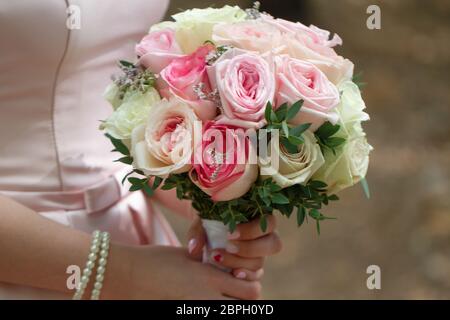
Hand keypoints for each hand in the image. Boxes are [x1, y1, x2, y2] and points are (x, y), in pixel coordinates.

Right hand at [104, 245, 260, 299]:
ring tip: (219, 294)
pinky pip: (209, 313)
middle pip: (247, 305)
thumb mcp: (188, 256)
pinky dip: (213, 307)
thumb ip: (210, 264)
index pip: (251, 289)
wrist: (128, 275)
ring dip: (230, 304)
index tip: (243, 277)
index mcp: (210, 277)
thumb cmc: (155, 260)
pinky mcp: (186, 314)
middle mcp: (208, 298)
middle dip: (246, 298)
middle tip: (235, 290)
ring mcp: (196, 310)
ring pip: (230, 312)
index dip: (251, 284)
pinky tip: (202, 298)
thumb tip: (225, 270)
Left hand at [187, 216, 281, 280]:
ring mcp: (260, 253)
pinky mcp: (252, 267)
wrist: (206, 228)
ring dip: (240, 262)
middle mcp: (265, 235)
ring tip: (218, 258)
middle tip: (228, 246)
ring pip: (261, 262)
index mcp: (260, 216)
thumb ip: (198, 230)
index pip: (269, 222)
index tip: (230, 233)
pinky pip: (255, 275)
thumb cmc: (209, 217)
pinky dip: (244, 276)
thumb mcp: (203, 218)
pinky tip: (232, 274)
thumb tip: (194, 248)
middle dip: (250, 248)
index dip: (252, 230)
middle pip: (273, 244)